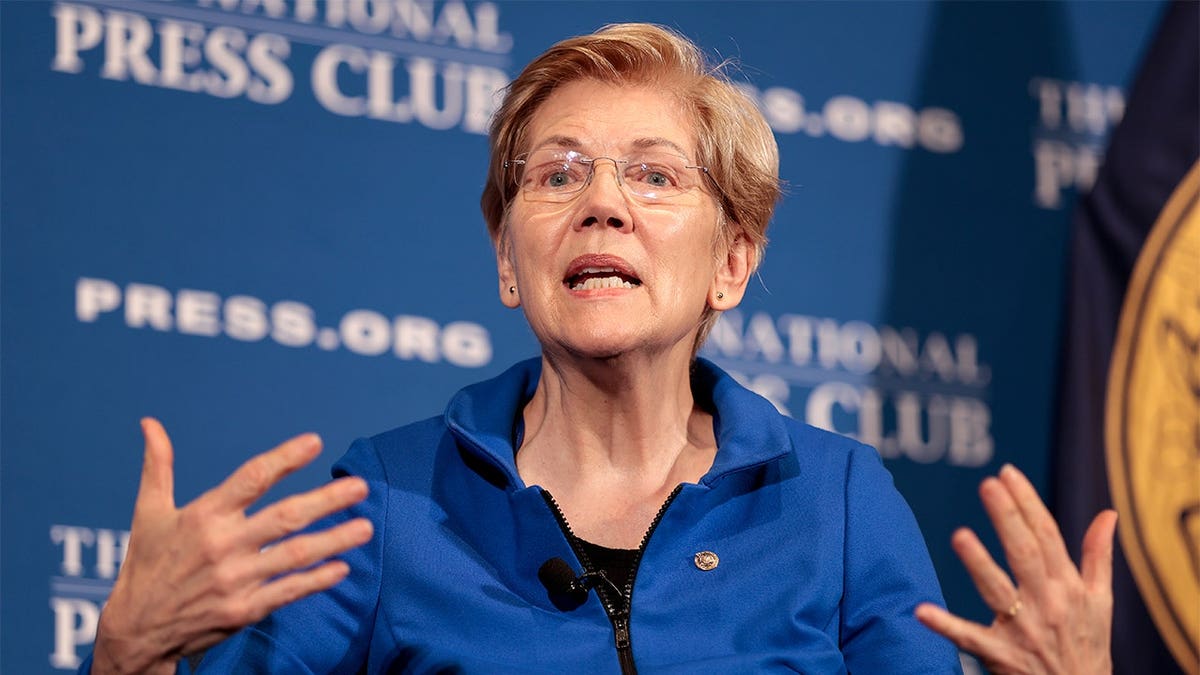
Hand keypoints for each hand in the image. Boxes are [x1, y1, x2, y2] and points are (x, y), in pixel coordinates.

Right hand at [92, 418, 373, 674]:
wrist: (136, 630)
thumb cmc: (147, 564)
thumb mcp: (148, 513)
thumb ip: (158, 466)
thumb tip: (150, 423)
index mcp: (203, 516)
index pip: (251, 479)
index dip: (284, 459)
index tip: (315, 442)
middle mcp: (222, 546)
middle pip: (285, 517)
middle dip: (326, 501)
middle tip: (361, 486)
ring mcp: (236, 580)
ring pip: (295, 555)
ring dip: (335, 540)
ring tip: (366, 527)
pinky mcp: (244, 610)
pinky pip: (289, 591)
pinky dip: (317, 580)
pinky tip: (343, 567)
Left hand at [915, 464, 1116, 674]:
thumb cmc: (1088, 646)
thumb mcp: (1101, 601)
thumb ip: (1098, 556)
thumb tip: (1108, 513)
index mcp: (1068, 586)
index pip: (1047, 535)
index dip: (1028, 502)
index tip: (1007, 472)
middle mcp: (1048, 603)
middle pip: (1025, 553)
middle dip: (1008, 518)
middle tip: (988, 484)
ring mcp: (1023, 630)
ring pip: (999, 591)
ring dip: (979, 564)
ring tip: (960, 535)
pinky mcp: (1001, 655)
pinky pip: (970, 639)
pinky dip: (946, 626)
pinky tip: (921, 611)